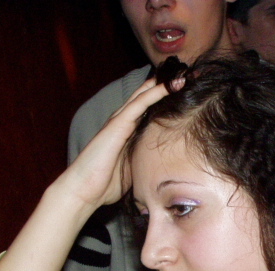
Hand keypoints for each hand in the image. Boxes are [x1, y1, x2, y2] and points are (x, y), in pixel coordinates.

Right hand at [0, 77, 180, 270]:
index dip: (166, 99)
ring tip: (184, 74)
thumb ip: (146, 162)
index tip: (187, 92)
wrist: (84, 191)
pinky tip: (170, 85)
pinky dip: (155, 93)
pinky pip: (139, 104)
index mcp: (129, 133)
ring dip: (164, 84)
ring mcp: (119, 121)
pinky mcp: (117, 125)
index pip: (150, 110)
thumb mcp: (134, 170)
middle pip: (148, 98)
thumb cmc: (106, 185)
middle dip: (168, 86)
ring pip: (145, 96)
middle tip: (190, 75)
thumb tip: (165, 170)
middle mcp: (124, 122)